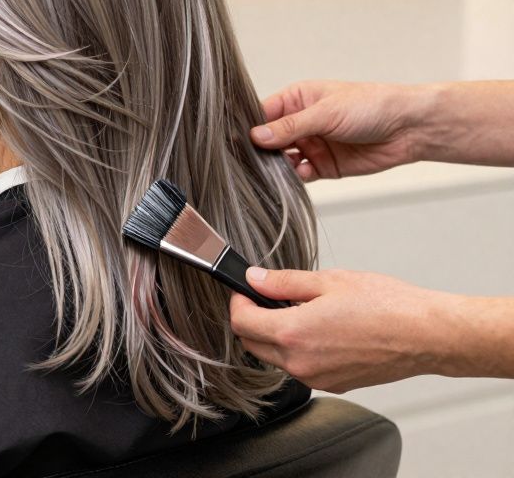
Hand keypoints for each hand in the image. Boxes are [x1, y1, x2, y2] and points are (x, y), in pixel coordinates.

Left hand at [229, 268, 456, 392]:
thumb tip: (255, 279)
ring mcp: (317, 378)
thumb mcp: (329, 281)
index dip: (238, 303)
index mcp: (294, 333)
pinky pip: (301, 368)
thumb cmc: (387, 306)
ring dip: (276, 336)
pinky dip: (299, 350)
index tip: (245, 291)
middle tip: (268, 298)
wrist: (426, 335)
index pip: (241, 323)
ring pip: (276, 358)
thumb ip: (284, 282)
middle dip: (252, 320)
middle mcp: (301, 363)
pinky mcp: (334, 385)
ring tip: (301, 311)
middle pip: (252, 344)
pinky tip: (321, 330)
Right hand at [249, 80, 429, 180]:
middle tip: (253, 160)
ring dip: (278, 166)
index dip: (250, 127)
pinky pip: (301, 174)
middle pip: (269, 140)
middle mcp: (301, 122)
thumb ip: (289, 127)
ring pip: (283, 159)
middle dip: (262, 150)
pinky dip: (297, 176)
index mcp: (298, 100)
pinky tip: (304, 171)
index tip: (236, 140)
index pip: (263, 114)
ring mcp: (312, 144)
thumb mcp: (325, 112)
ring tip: (279, 168)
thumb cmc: (372, 106)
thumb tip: (256, 136)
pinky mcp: (324, 165)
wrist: (409, 128)